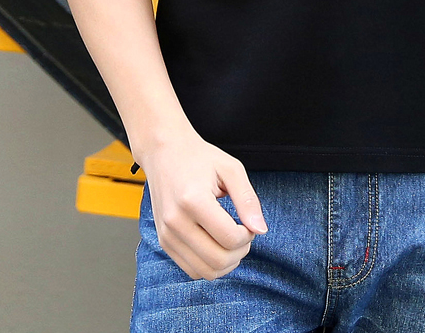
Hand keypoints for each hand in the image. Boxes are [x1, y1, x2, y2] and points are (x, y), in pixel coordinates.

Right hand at [136, 125, 268, 280]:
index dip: (248, 236)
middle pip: (217, 261)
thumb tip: (261, 230)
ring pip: (205, 272)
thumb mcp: (230, 169)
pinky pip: (191, 270)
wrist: (164, 153)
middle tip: (244, 233)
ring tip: (231, 240)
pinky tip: (216, 244)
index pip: (229, 238)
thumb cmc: (199, 158)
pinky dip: (210, 265)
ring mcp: (167, 235)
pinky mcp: (164, 243)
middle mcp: (175, 222)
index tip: (248, 222)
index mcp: (193, 200)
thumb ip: (248, 200)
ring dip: (226, 263)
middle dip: (240, 252)